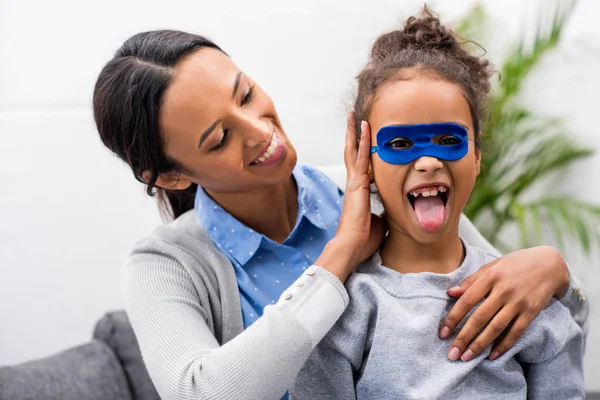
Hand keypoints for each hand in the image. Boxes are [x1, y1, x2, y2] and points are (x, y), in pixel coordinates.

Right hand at [316, 112, 385, 281]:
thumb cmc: (364, 239)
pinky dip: (363, 141)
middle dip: (353, 137)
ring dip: (355, 132)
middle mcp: (355, 184)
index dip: (362, 153)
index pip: (361, 167)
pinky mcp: (357, 183)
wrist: (352, 246)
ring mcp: (354, 182)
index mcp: (359, 193)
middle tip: (353, 120)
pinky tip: (365, 127)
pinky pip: (361, 157)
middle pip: (352, 154)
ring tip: (354, 115)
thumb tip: (391, 212)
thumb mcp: (379, 222)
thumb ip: (383, 212)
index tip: (364, 140)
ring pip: (354, 151)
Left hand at [439, 246, 568, 361]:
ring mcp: (518, 302)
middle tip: (452, 354)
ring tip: (466, 357)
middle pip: (480, 317)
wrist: (549, 264)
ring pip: (496, 327)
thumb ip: (471, 281)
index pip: (467, 300)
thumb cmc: (514, 265)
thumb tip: (450, 292)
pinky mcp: (532, 311)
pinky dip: (504, 345)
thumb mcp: (491, 267)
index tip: (443, 333)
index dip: (453, 318)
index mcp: (490, 277)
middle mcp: (503, 290)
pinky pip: (516, 331)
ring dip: (480, 344)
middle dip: (463, 337)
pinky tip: (492, 356)